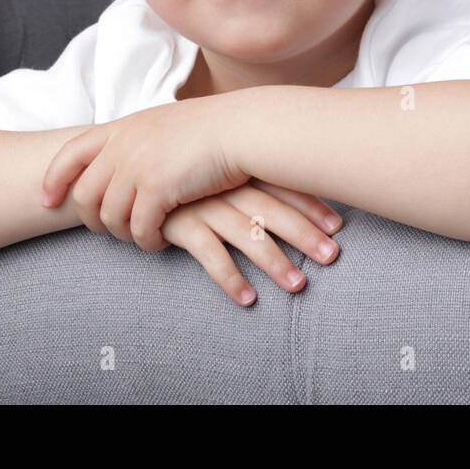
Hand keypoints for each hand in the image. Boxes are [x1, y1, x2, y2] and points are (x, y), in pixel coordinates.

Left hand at [40, 97, 248, 251]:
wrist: (243, 129)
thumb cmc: (215, 129)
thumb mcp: (166, 124)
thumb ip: (142, 140)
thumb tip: (130, 158)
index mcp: (124, 127)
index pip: (71, 152)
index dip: (54, 178)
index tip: (47, 200)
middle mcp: (123, 146)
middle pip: (84, 194)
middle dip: (91, 220)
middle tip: (110, 232)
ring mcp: (137, 168)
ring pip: (110, 217)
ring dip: (123, 234)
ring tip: (142, 238)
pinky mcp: (157, 190)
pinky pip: (139, 229)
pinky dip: (146, 241)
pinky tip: (160, 242)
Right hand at [162, 178, 343, 305]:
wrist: (130, 176)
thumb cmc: (182, 177)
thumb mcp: (215, 172)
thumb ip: (247, 181)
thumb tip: (289, 199)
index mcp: (237, 169)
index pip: (282, 185)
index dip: (311, 205)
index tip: (338, 225)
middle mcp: (224, 185)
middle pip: (272, 211)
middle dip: (304, 234)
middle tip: (332, 256)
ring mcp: (202, 205)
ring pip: (246, 235)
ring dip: (274, 261)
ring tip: (299, 285)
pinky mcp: (180, 225)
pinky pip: (209, 255)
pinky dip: (230, 278)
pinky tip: (248, 299)